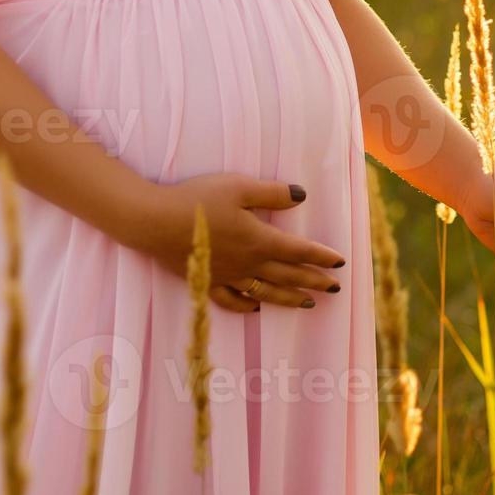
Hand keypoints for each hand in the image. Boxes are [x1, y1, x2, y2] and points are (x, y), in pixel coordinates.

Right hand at [130, 173, 344, 312]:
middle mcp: (248, 263)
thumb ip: (273, 193)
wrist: (154, 221)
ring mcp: (227, 276)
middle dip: (314, 282)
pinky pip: (232, 300)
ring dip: (290, 298)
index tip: (340, 263)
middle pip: (288, 276)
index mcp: (259, 239)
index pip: (299, 251)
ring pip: (266, 292)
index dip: (321, 257)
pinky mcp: (207, 281)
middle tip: (335, 289)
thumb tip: (302, 196)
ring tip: (308, 303)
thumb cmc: (197, 199)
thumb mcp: (239, 186)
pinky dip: (248, 306)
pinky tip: (257, 308)